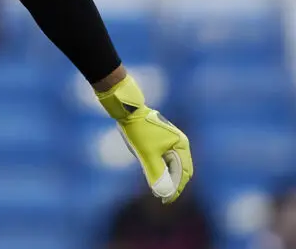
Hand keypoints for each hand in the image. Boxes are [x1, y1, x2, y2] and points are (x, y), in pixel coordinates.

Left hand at [97, 74, 192, 202]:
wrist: (128, 110)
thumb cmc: (139, 130)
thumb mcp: (146, 154)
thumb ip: (156, 173)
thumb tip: (163, 193)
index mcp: (181, 145)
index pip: (183, 173)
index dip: (176, 189)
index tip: (167, 201)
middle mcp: (179, 143)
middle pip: (181, 170)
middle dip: (174, 185)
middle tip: (164, 198)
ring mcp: (171, 141)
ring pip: (173, 165)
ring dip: (168, 178)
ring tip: (158, 192)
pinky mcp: (162, 140)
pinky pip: (166, 159)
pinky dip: (162, 169)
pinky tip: (154, 177)